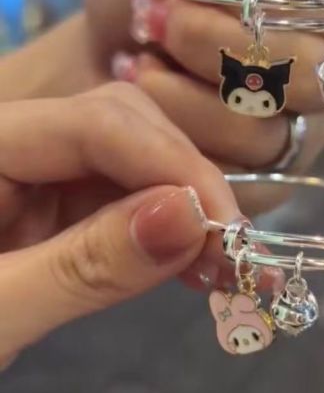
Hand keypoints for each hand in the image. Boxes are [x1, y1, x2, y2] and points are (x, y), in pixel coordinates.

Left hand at [0, 82, 273, 364]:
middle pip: (123, 124)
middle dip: (186, 179)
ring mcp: (39, 172)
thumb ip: (83, 269)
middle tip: (232, 246)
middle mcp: (14, 143)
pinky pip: (127, 196)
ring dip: (187, 206)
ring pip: (135, 158)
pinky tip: (192, 258)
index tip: (227, 227)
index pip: (95, 123)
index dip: (172, 164)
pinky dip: (167, 227)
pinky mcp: (59, 204)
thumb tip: (189, 217)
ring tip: (224, 261)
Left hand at [84, 0, 323, 173]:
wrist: (100, 57)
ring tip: (139, 64)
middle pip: (310, 72)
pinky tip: (143, 102)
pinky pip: (233, 171)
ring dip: (190, 95)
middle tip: (157, 19)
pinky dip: (177, 132)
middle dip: (221, 44)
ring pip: (267, 128)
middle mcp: (322, 80)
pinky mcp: (262, 183)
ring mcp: (294, 137)